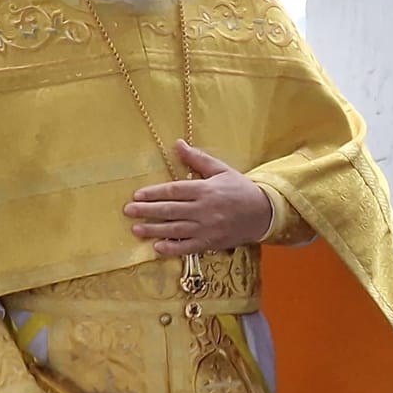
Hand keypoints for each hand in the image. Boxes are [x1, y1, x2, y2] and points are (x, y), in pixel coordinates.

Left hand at [124, 142, 273, 255]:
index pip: (174, 191)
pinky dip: (172, 248)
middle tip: (128, 211)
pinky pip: (188, 247)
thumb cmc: (240, 189)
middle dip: (147, 211)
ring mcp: (207, 228)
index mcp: (206, 190)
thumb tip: (177, 144)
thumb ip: (198, 159)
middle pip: (170, 210)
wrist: (264, 213)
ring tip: (136, 229)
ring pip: (175, 230)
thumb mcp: (221, 170)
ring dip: (154, 230)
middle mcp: (204, 209)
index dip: (154, 193)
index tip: (137, 195)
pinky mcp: (211, 243)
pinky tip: (158, 248)